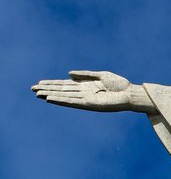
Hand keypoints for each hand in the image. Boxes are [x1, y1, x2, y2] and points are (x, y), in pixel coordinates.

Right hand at [32, 70, 152, 111]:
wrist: (130, 93)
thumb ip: (85, 74)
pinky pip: (72, 102)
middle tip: (32, 89)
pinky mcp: (89, 104)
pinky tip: (51, 98)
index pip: (65, 85)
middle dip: (47, 89)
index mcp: (85, 86)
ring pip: (64, 97)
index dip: (52, 84)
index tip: (40, 83)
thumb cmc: (119, 84)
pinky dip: (61, 100)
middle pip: (61, 91)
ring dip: (51, 95)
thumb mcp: (101, 75)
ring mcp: (85, 99)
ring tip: (38, 94)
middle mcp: (83, 93)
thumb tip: (68, 74)